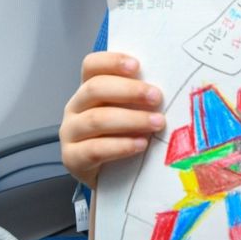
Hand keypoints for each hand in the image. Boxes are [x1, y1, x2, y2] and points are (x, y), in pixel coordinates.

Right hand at [60, 52, 164, 188]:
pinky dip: (121, 145)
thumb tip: (170, 84)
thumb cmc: (125, 136)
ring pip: (96, 119)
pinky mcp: (72, 158)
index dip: (112, 61)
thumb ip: (141, 97)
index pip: (92, 66)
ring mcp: (70, 132)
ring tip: (157, 123)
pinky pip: (95, 149)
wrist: (111, 177)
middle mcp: (75, 107)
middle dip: (129, 91)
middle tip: (157, 97)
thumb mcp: (131, 111)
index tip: (137, 65)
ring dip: (131, 119)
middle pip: (95, 89)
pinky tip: (141, 144)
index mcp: (89, 89)